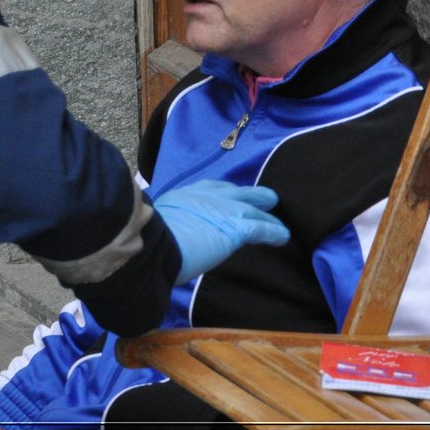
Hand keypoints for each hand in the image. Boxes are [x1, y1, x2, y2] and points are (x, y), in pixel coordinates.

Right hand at [154, 180, 289, 283]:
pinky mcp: (237, 227)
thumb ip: (166, 225)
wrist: (153, 241)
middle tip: (264, 198)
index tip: (229, 195)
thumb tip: (157, 238)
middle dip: (252, 194)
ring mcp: (224, 209)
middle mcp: (207, 196)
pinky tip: (283, 236)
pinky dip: (274, 231)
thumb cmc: (147, 237)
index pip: (211, 188)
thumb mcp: (153, 222)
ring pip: (254, 208)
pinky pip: (262, 228)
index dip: (224, 192)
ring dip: (267, 214)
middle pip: (237, 191)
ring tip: (278, 220)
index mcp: (186, 195)